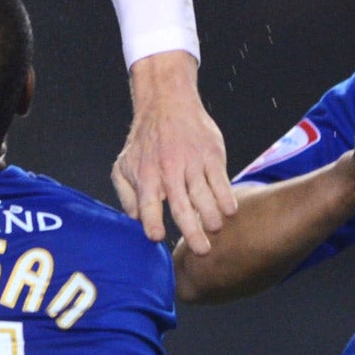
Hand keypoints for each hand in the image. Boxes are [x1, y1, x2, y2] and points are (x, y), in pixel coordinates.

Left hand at [112, 51, 236, 254]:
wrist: (167, 103)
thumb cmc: (145, 140)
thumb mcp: (124, 165)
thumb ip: (127, 195)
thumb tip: (134, 221)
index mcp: (146, 176)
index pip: (146, 204)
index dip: (151, 221)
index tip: (157, 237)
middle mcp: (169, 171)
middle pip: (181, 206)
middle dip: (192, 231)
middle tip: (202, 251)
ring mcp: (192, 163)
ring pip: (205, 196)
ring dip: (213, 217)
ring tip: (215, 229)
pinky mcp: (212, 155)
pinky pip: (222, 181)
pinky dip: (227, 198)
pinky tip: (229, 211)